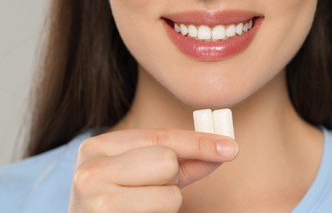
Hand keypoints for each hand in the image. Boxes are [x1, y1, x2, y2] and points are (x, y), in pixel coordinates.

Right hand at [68, 129, 238, 211]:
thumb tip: (225, 149)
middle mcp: (91, 169)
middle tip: (146, 192)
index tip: (230, 147)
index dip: (198, 142)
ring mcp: (94, 198)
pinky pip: (163, 212)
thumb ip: (183, 161)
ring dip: (165, 203)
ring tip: (139, 208)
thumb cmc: (120, 203)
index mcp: (97, 147)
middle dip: (170, 179)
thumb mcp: (147, 175)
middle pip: (167, 161)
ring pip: (170, 193)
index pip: (160, 137)